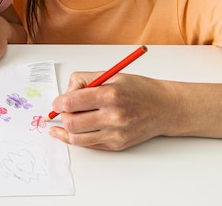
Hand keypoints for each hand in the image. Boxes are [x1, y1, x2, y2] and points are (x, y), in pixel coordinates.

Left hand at [48, 71, 174, 150]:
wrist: (164, 108)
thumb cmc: (138, 90)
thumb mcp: (111, 75)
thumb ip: (84, 80)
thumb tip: (65, 93)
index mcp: (110, 95)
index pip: (72, 102)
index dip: (58, 103)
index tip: (57, 102)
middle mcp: (113, 116)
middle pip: (71, 122)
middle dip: (62, 116)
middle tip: (63, 110)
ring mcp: (115, 134)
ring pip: (77, 138)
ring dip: (67, 129)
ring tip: (67, 120)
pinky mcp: (117, 145)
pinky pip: (89, 145)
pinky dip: (77, 138)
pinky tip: (70, 132)